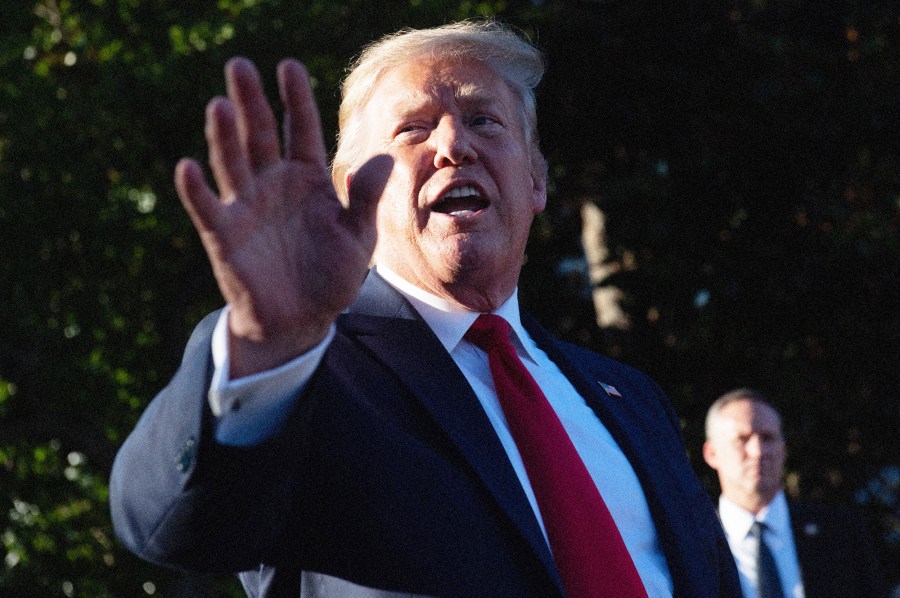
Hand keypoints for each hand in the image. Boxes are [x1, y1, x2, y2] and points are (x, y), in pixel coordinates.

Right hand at [174, 57, 389, 376]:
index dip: (296, 99)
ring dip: (224, 136)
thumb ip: (366, 201)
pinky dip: (196, 190)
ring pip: (232, 163)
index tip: (289, 67)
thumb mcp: (358, 240)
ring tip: (220, 104)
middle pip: (261, 135)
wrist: (302, 323)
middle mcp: (274, 184)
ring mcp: (246, 207)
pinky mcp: (223, 235)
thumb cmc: (332, 277)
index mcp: (310, 180)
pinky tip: (188, 167)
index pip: (302, 130)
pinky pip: (207, 208)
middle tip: (240, 65)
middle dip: (251, 101)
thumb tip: (385, 157)